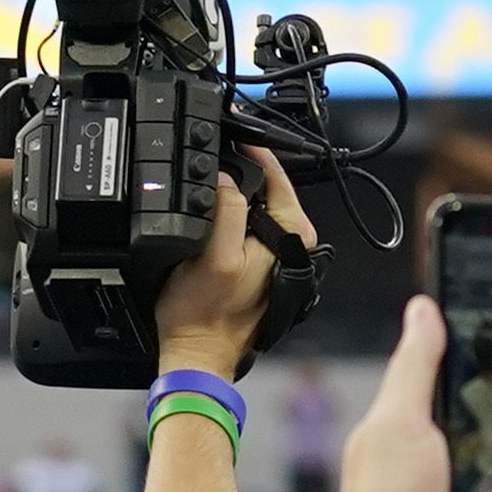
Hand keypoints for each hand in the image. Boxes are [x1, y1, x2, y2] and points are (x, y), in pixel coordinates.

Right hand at [147, 150, 312, 379]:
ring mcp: (275, 257)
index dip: (253, 154)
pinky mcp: (258, 267)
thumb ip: (227, 210)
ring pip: (255, 208)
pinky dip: (230, 217)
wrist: (198, 355)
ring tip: (211, 182)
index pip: (279, 178)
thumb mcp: (214, 255)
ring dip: (234, 195)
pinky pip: (246, 228)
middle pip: (268, 190)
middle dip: (243, 172)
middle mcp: (291, 245)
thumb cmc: (204, 317)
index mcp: (293, 237)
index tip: (233, 136)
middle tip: (216, 155)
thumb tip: (226, 177)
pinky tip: (211, 217)